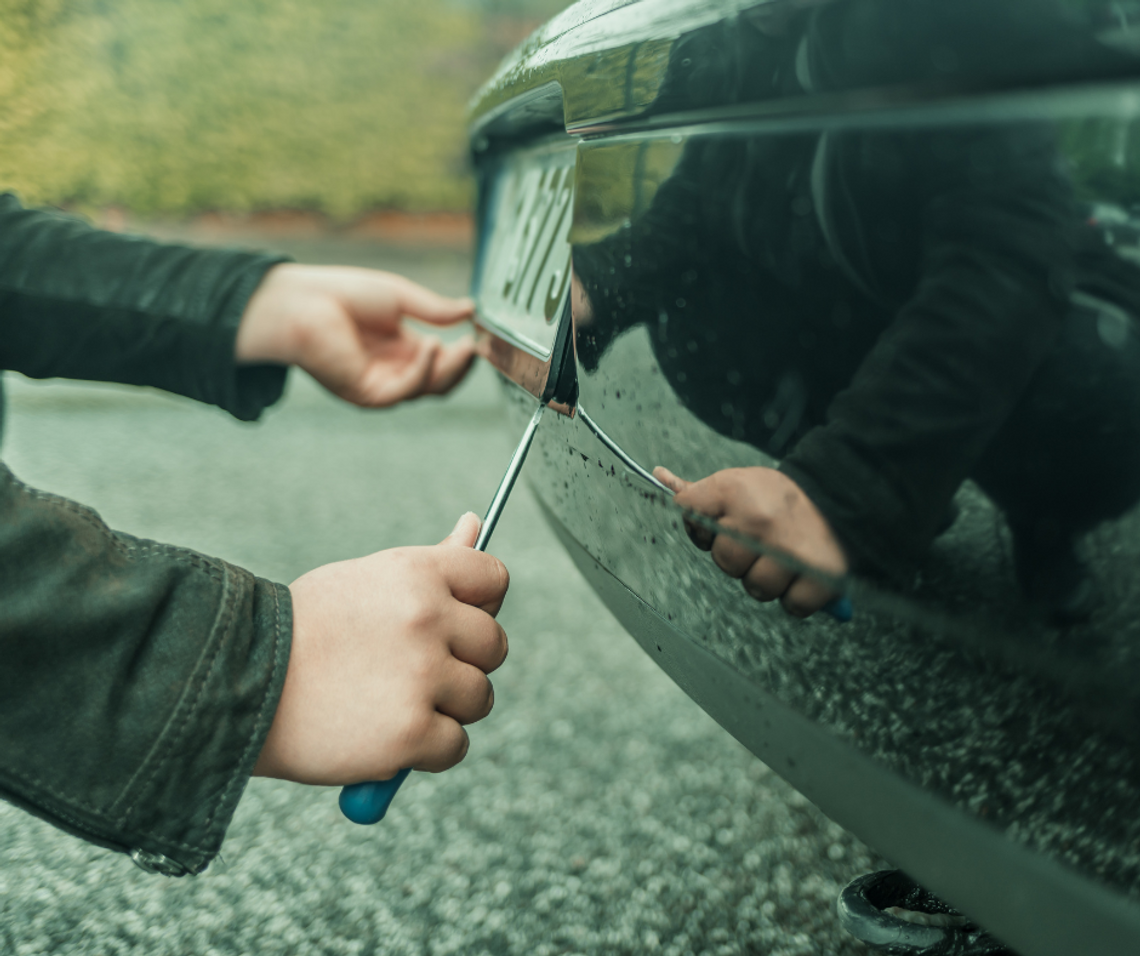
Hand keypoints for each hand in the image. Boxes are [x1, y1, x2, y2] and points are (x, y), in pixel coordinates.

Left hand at [235, 264, 475, 406]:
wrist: (300, 302)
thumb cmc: (341, 295)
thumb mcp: (400, 297)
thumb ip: (435, 310)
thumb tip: (470, 310)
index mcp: (401, 349)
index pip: (442, 362)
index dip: (464, 353)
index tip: (481, 336)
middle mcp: (393, 370)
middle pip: (440, 381)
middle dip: (463, 365)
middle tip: (478, 345)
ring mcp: (381, 385)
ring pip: (428, 389)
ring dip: (450, 369)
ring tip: (464, 345)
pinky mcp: (367, 394)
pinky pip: (406, 390)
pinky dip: (423, 370)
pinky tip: (432, 345)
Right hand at [254, 513, 509, 784]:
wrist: (236, 685)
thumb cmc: (304, 630)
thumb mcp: (365, 579)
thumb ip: (431, 563)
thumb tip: (476, 523)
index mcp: (417, 573)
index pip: (494, 579)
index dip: (480, 605)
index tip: (454, 624)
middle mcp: (427, 619)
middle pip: (494, 645)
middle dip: (463, 663)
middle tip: (414, 672)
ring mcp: (422, 677)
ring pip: (479, 698)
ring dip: (446, 709)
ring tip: (389, 703)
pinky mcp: (411, 734)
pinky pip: (455, 746)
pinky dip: (426, 751)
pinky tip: (384, 736)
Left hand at [654, 466, 847, 617]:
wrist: (839, 496)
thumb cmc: (777, 496)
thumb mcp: (737, 482)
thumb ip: (699, 492)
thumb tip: (658, 475)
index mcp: (735, 492)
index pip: (689, 513)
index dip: (703, 527)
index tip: (722, 523)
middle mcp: (760, 523)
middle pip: (725, 562)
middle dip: (740, 557)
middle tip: (762, 540)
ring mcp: (790, 553)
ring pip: (757, 588)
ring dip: (769, 579)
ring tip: (784, 556)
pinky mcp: (821, 578)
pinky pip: (792, 606)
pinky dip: (798, 596)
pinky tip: (803, 573)